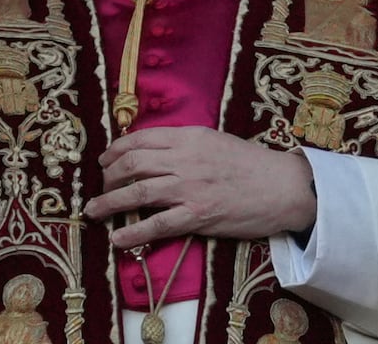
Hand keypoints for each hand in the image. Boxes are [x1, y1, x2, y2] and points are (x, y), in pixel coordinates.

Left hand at [84, 126, 316, 249]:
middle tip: (101, 186)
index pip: (140, 139)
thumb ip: (185, 143)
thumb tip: (153, 150)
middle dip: (108, 176)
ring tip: (94, 212)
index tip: (105, 160)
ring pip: (137, 193)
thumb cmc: (251, 164)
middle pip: (132, 164)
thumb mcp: (216, 140)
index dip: (115, 150)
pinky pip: (157, 225)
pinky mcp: (197, 216)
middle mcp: (185, 160)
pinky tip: (117, 239)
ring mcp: (190, 189)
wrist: (283, 187)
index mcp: (190, 137)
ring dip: (109, 203)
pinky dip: (133, 233)